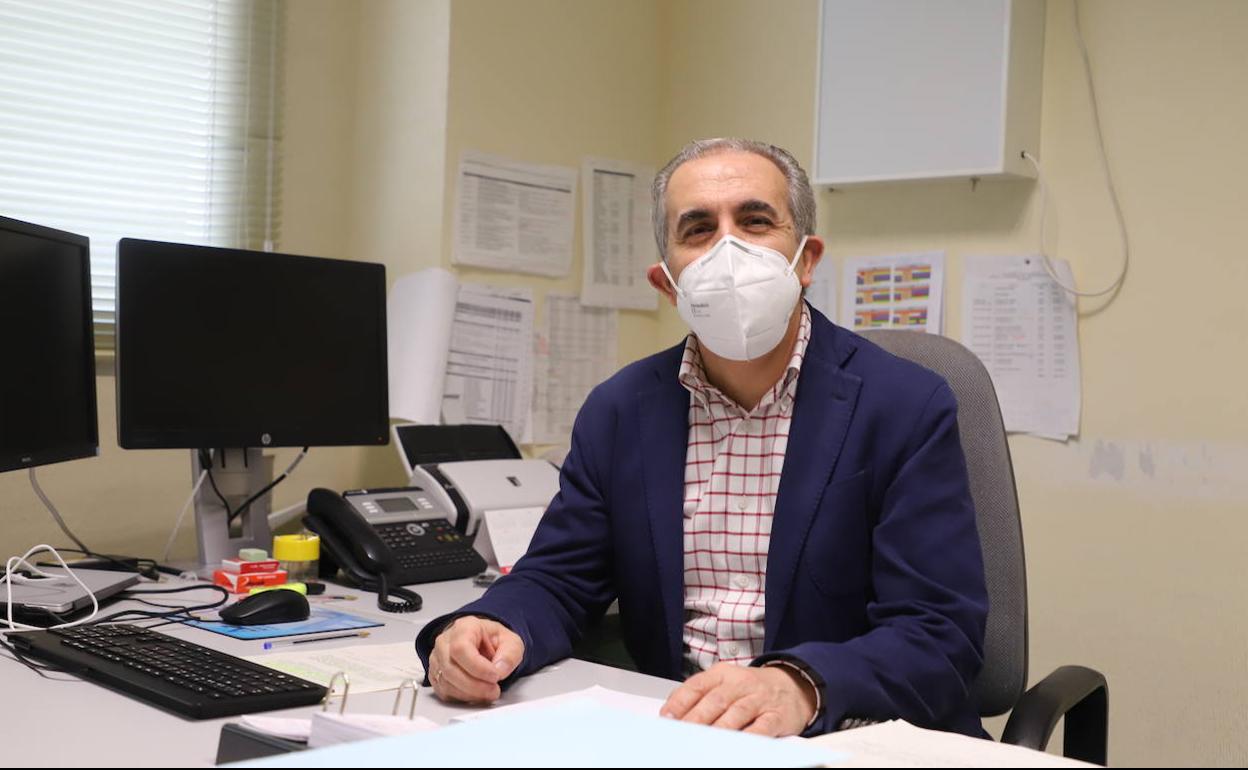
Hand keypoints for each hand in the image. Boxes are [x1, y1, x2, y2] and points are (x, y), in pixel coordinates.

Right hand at [428, 616, 524, 703]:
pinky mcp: (435, 675)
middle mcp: (445, 642)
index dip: (478, 667)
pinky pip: (444, 691)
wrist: (482, 643)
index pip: (461, 649)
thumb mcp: (511, 642)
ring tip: (488, 693)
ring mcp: (437, 659)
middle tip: (494, 690)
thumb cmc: (493, 641)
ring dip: (470, 694)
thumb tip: (500, 669)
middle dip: (475, 685)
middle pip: (451, 669)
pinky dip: (462, 697)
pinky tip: (477, 694)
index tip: (495, 676)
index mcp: (464, 627)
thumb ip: (510, 655)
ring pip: (446, 682)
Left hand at [660, 662, 816, 736]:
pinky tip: (737, 746)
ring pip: (736, 713)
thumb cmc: (750, 689)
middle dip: (696, 719)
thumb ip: (700, 696)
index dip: (680, 702)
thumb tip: (672, 714)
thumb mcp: (725, 684)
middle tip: (681, 734)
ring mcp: (759, 699)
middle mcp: (740, 684)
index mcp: (722, 674)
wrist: (793, 686)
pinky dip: (748, 737)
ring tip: (704, 743)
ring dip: (719, 729)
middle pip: (715, 700)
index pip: (697, 686)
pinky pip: (761, 728)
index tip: (667, 718)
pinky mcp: (777, 715)